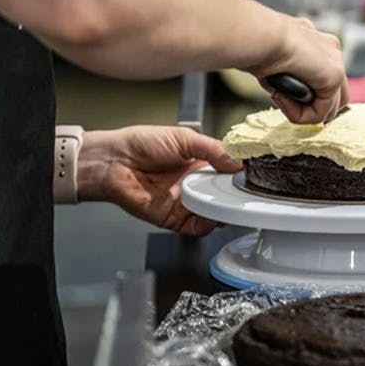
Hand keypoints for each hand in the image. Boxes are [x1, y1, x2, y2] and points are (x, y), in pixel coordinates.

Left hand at [77, 126, 241, 235]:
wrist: (112, 161)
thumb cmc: (140, 144)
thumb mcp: (184, 138)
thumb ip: (213, 149)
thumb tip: (237, 161)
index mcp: (200, 163)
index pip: (228, 172)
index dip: (240, 175)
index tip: (252, 175)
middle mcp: (194, 184)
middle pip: (224, 195)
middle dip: (235, 195)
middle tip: (244, 192)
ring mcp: (185, 202)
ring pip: (214, 213)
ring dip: (224, 211)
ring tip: (229, 202)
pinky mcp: (173, 218)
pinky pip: (196, 227)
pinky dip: (207, 225)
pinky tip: (212, 215)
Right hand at [247, 15, 348, 123]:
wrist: (263, 35)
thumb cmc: (260, 44)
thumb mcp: (278, 61)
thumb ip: (291, 76)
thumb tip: (287, 93)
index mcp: (319, 43)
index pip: (325, 79)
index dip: (308, 95)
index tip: (283, 93)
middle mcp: (332, 51)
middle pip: (336, 96)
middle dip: (313, 107)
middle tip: (286, 102)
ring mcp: (336, 64)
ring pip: (330, 108)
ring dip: (304, 112)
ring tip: (281, 98)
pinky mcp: (333, 77)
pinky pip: (320, 113)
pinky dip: (299, 114)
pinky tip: (282, 98)